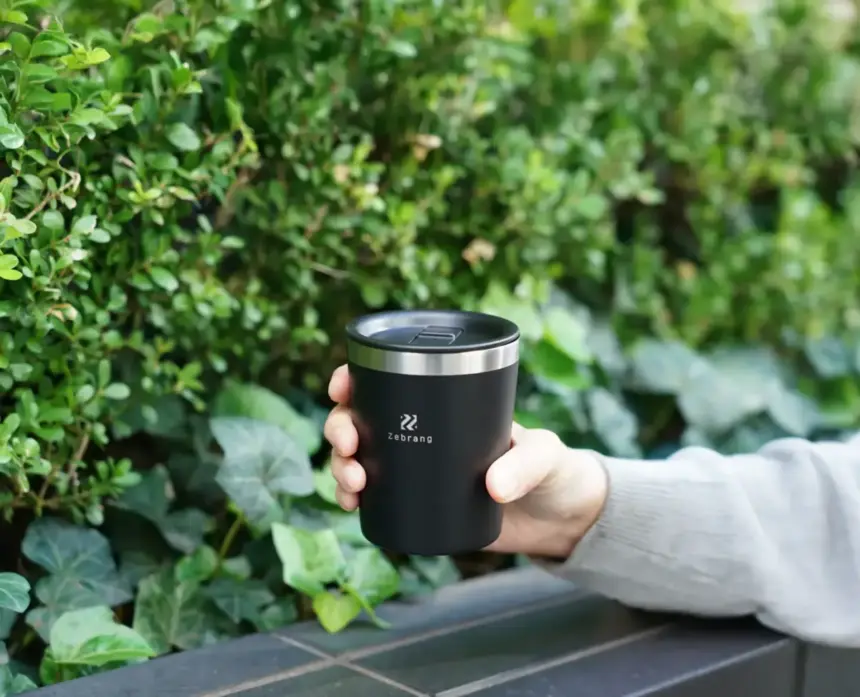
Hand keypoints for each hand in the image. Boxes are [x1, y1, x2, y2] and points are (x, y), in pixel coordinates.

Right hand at [323, 365, 608, 558]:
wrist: (560, 520)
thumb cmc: (556, 471)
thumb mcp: (547, 456)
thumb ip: (526, 465)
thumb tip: (492, 486)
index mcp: (447, 406)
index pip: (390, 382)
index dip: (355, 379)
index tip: (342, 387)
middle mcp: (424, 433)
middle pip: (361, 419)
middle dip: (340, 428)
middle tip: (350, 446)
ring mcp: (418, 469)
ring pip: (358, 457)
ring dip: (340, 465)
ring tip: (353, 484)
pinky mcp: (419, 505)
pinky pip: (373, 496)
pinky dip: (352, 497)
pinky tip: (351, 505)